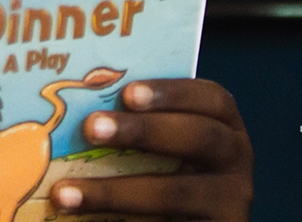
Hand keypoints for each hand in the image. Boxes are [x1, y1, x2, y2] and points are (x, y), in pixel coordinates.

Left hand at [51, 78, 251, 220]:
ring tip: (66, 192)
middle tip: (92, 127)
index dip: (172, 92)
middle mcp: (236, 161)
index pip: (212, 99)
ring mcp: (231, 203)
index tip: (127, 92)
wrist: (176, 221)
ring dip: (116, 192)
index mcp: (225, 126)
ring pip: (177, 194)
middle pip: (200, 137)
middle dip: (144, 130)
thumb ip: (137, 124)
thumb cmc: (163, 174)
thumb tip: (80, 104)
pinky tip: (84, 218)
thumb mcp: (161, 146)